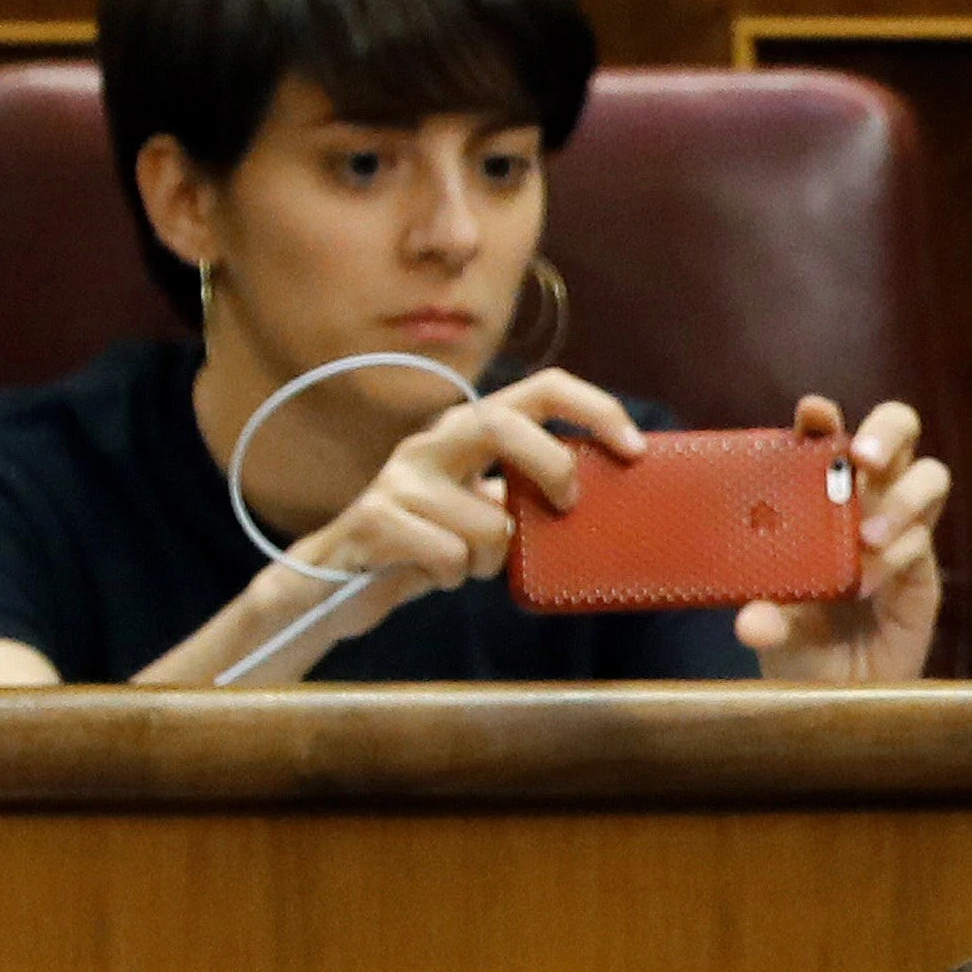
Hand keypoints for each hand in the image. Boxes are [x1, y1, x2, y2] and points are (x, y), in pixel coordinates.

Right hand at [232, 366, 647, 675]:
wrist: (337, 582)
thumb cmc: (427, 546)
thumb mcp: (485, 513)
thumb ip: (526, 499)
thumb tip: (596, 504)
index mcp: (468, 430)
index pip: (539, 388)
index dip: (593, 408)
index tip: (634, 448)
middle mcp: (433, 441)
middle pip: (502, 422)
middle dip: (549, 465)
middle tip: (567, 507)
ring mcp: (400, 477)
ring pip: (485, 519)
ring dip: (490, 556)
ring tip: (465, 562)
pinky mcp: (376, 519)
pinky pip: (448, 554)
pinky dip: (453, 575)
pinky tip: (432, 574)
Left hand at [738, 396, 947, 684]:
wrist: (835, 697)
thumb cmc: (797, 646)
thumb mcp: (772, 632)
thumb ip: (767, 621)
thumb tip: (753, 623)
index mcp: (816, 493)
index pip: (824, 436)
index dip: (822, 417)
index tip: (814, 412)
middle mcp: (864, 499)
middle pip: (898, 433)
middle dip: (885, 433)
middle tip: (860, 460)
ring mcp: (900, 529)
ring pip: (929, 476)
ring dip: (902, 498)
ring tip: (867, 537)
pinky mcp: (924, 568)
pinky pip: (923, 541)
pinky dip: (898, 553)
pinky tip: (868, 583)